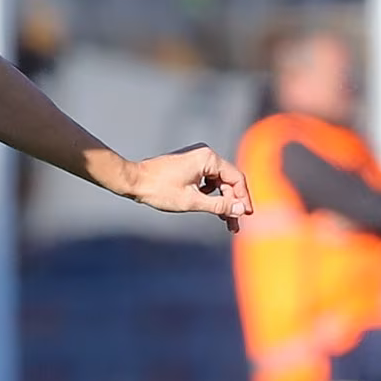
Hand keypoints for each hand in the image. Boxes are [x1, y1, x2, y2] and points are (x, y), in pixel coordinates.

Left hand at [122, 144, 250, 230]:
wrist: (134, 181)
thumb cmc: (159, 189)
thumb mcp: (192, 201)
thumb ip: (219, 206)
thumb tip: (240, 209)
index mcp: (208, 159)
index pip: (236, 178)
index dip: (243, 198)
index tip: (246, 215)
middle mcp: (205, 155)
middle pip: (228, 181)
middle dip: (232, 203)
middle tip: (234, 225)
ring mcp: (197, 159)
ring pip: (219, 182)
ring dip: (222, 201)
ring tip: (225, 222)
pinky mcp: (190, 165)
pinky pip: (208, 180)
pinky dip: (211, 195)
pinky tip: (210, 208)